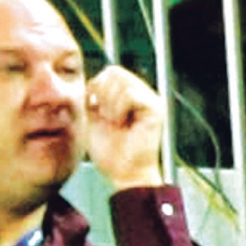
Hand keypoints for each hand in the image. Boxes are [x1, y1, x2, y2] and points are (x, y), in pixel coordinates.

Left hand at [85, 65, 164, 190]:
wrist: (123, 173)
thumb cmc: (109, 152)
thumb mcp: (92, 119)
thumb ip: (92, 98)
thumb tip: (89, 81)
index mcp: (128, 96)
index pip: (109, 72)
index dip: (95, 88)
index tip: (95, 110)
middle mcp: (142, 94)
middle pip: (113, 72)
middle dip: (102, 95)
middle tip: (107, 118)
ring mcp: (150, 99)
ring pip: (121, 81)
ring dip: (110, 105)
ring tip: (116, 122)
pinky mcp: (156, 108)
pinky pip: (130, 94)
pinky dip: (120, 109)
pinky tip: (123, 123)